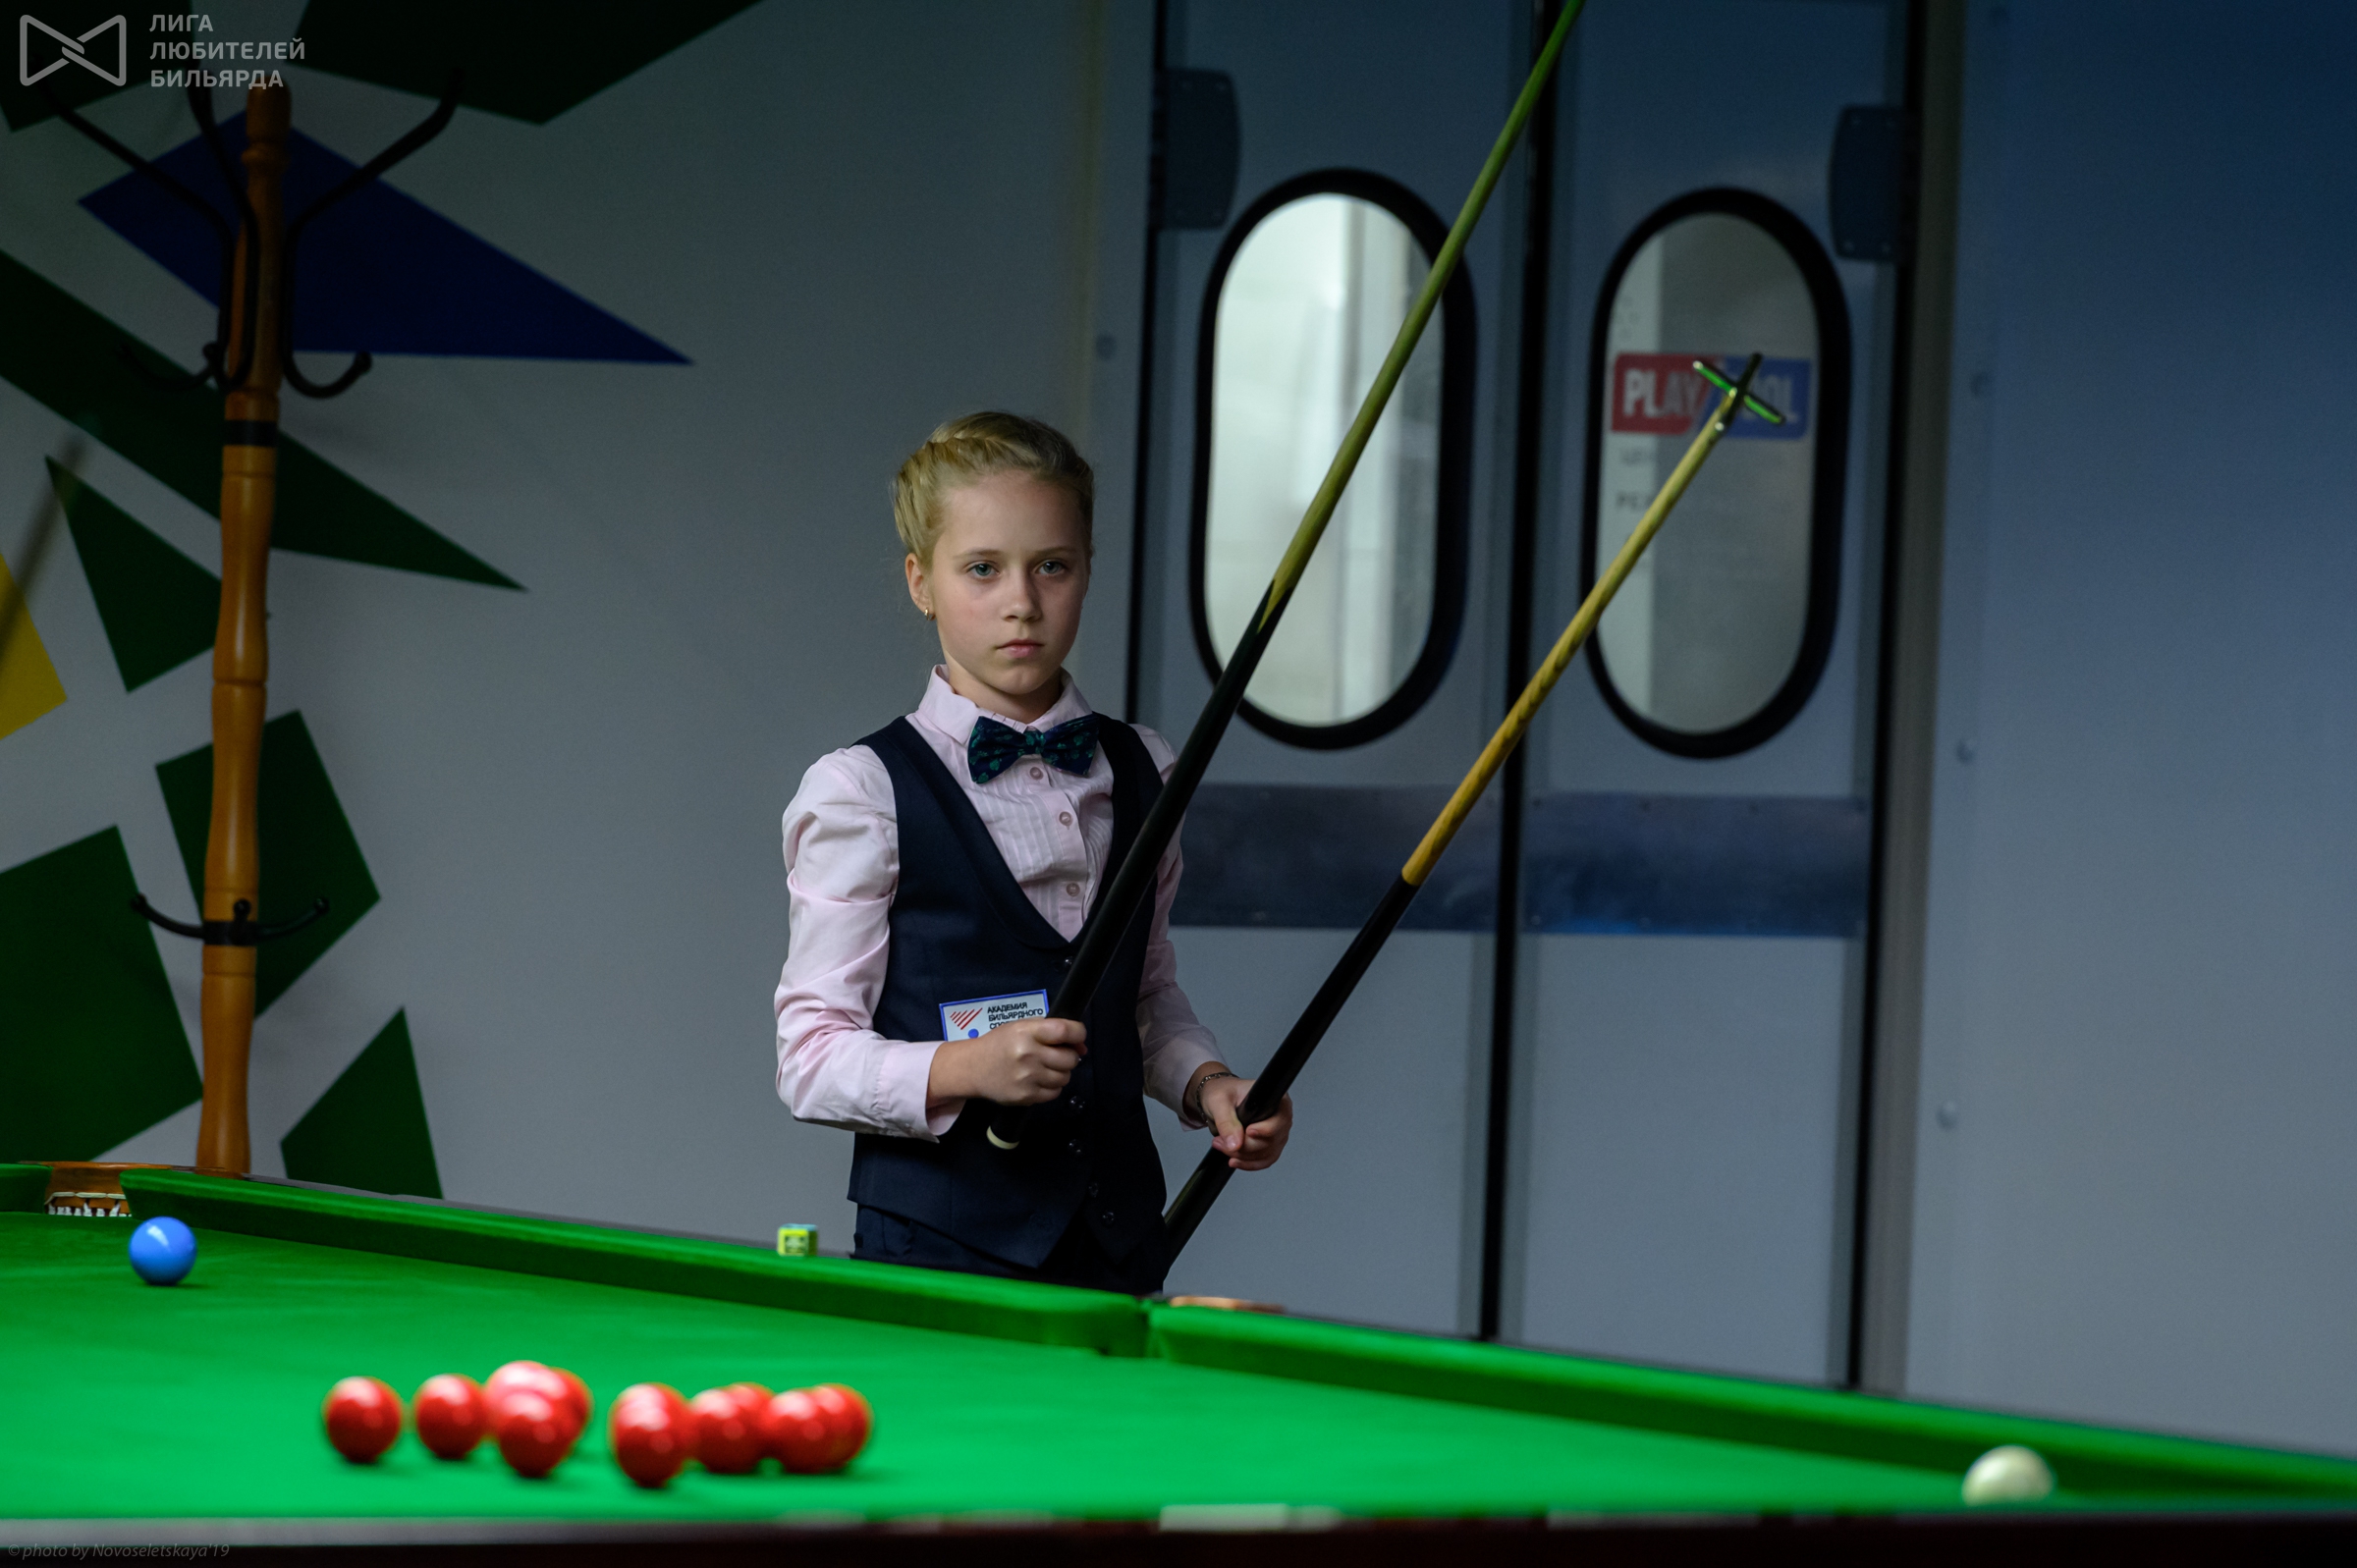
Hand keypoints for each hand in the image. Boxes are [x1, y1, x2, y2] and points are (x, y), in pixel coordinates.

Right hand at [929, 1017, 1086, 1106]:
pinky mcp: (1026, 1097)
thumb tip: (1081, 1047)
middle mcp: (1028, 1054)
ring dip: (1060, 1073)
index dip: (1078, 1033)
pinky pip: (1054, 1093)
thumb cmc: (1000, 1044)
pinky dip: (1051, 1087)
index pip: (1064, 1031)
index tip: (1077, 1037)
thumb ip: (1051, 1032)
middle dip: (1069, 1056)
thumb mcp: (1021, 1027)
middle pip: (1069, 1059)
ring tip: (1045, 1068)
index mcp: (1027, 1032)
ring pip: (1064, 1077)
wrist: (973, 1068)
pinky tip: (1038, 1080)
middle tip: (1057, 1055)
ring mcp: (1027, 1078)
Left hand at [1194, 1068, 1291, 1171]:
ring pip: (1266, 1154)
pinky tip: (1234, 1160)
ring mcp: (1277, 1133)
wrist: (1218, 1101)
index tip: (1249, 1132)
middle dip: (1244, 1146)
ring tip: (1221, 1145)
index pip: (1280, 1119)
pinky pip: (1264, 1161)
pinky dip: (1248, 1164)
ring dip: (1242, 1155)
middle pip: (1271, 1140)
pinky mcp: (1270, 1146)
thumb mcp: (1219, 1102)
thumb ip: (1226, 1122)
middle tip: (1220, 1140)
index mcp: (1276, 1099)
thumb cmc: (1222, 1092)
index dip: (1266, 1130)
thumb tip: (1236, 1144)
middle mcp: (1281, 1116)